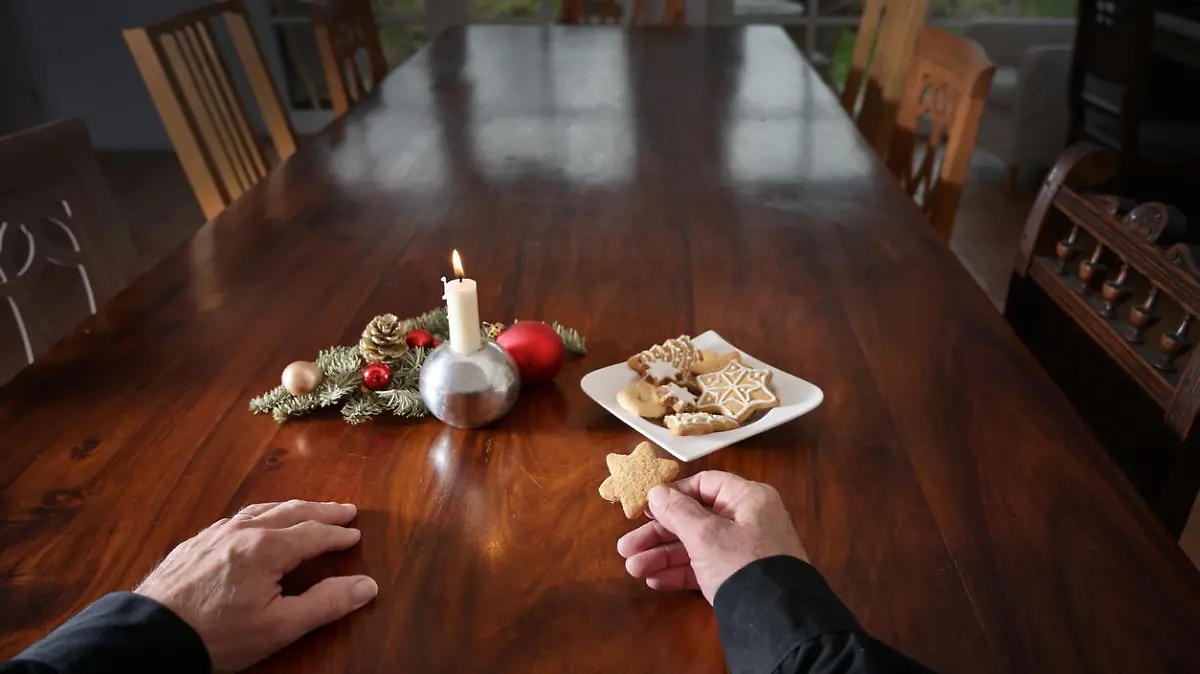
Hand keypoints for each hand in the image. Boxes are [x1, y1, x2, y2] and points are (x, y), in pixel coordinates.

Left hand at [135, 500, 377, 672]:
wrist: (151, 637)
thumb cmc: (218, 635)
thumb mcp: (280, 626)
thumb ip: (326, 603)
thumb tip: (367, 585)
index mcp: (268, 548)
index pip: (314, 534)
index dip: (338, 534)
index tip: (355, 534)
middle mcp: (243, 531)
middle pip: (291, 512)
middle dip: (321, 511)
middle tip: (344, 510)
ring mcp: (216, 534)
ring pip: (262, 510)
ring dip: (291, 508)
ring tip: (307, 509)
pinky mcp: (195, 543)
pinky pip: (237, 518)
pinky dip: (261, 515)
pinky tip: (258, 523)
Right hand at [617, 471, 806, 603]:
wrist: (775, 621)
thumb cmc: (743, 565)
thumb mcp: (707, 535)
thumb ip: (678, 512)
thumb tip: (657, 492)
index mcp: (748, 499)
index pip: (705, 484)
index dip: (673, 494)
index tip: (645, 507)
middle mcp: (747, 520)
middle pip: (694, 519)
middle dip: (658, 535)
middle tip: (626, 547)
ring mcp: (742, 551)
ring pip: (695, 546)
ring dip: (663, 556)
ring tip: (633, 568)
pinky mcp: (737, 576)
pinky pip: (703, 568)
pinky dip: (680, 572)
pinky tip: (655, 580)